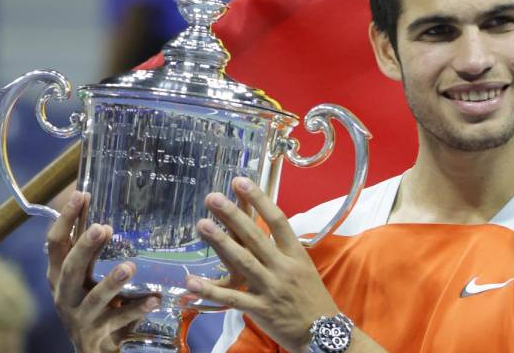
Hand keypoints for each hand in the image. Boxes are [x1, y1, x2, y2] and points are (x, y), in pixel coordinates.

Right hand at [46, 191, 158, 352]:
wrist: (91, 348)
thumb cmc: (92, 303)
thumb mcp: (86, 276)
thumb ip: (92, 249)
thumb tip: (101, 204)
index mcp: (59, 276)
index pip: (56, 244)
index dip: (65, 220)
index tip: (81, 195)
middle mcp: (64, 295)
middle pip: (70, 269)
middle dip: (85, 247)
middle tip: (103, 227)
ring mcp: (80, 316)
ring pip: (94, 298)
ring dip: (112, 281)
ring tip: (130, 267)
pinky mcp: (98, 334)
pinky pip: (120, 320)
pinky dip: (137, 309)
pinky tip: (153, 300)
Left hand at [185, 177, 338, 351]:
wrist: (322, 331)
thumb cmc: (312, 297)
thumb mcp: (304, 267)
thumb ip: (284, 250)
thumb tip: (266, 228)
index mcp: (296, 254)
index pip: (278, 220)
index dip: (260, 200)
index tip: (241, 182)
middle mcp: (283, 267)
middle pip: (256, 237)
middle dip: (234, 215)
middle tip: (213, 198)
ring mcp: (271, 288)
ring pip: (243, 262)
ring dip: (221, 242)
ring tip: (202, 224)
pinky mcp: (260, 309)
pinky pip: (232, 298)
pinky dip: (211, 290)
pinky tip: (191, 281)